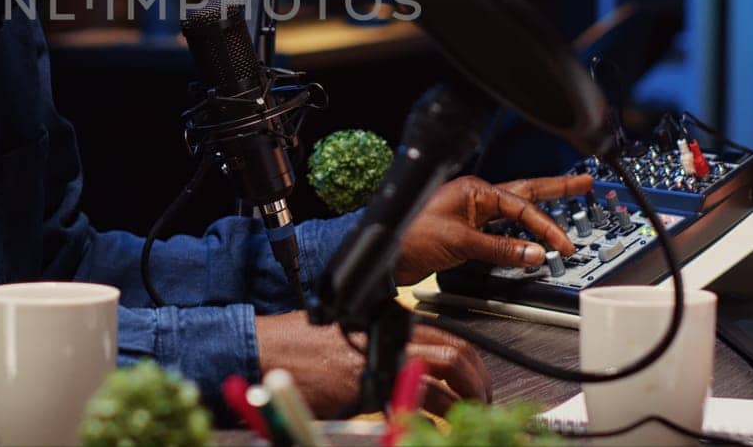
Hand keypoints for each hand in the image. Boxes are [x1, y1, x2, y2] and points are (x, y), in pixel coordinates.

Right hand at [253, 311, 490, 417]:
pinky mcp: (368, 388)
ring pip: (445, 376)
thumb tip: (412, 366)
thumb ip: (382, 347)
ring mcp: (382, 362)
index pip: (449, 337)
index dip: (472, 364)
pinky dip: (430, 417)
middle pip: (457, 353)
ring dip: (465, 401)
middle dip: (478, 382)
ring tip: (470, 418)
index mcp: (388, 325)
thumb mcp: (350, 334)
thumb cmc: (301, 343)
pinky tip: (433, 427)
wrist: (269, 348)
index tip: (478, 382)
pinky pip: (412, 403)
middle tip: (484, 401)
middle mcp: (391, 339)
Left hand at [394, 174, 594, 284]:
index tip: (564, 244)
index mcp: (475, 190)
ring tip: (565, 202)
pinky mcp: (465, 234)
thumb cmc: (410, 236)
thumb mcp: (460, 241)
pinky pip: (501, 232)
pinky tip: (531, 238)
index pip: (522, 206)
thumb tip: (535, 253)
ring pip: (514, 212)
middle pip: (524, 193)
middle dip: (556, 189)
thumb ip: (501, 248)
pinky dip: (520, 236)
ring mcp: (470, 216)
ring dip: (539, 214)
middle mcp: (475, 199)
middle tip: (583, 183)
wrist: (385, 256)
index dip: (546, 226)